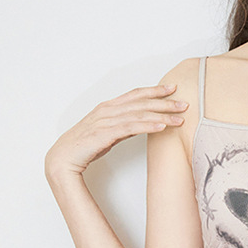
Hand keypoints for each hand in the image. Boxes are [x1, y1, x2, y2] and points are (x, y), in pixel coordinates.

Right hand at [45, 83, 188, 178]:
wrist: (63, 159)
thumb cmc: (84, 146)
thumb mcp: (108, 132)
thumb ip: (123, 126)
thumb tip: (142, 124)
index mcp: (108, 107)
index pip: (135, 94)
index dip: (154, 90)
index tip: (172, 88)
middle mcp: (107, 110)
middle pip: (141, 102)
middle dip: (165, 102)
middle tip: (184, 103)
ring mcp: (105, 120)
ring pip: (139, 114)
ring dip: (161, 115)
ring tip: (179, 118)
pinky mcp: (104, 133)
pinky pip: (130, 128)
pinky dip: (148, 126)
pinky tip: (161, 127)